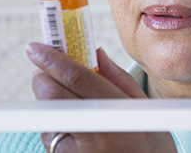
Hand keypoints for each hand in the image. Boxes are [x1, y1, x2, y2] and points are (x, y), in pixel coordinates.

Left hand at [26, 43, 177, 152]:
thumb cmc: (153, 150)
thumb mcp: (145, 111)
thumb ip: (117, 78)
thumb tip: (95, 53)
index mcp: (119, 116)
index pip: (77, 78)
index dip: (53, 59)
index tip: (37, 48)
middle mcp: (95, 137)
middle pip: (52, 96)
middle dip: (43, 78)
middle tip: (44, 70)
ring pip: (48, 119)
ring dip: (51, 107)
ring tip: (75, 111)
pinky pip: (51, 141)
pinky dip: (56, 130)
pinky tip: (77, 134)